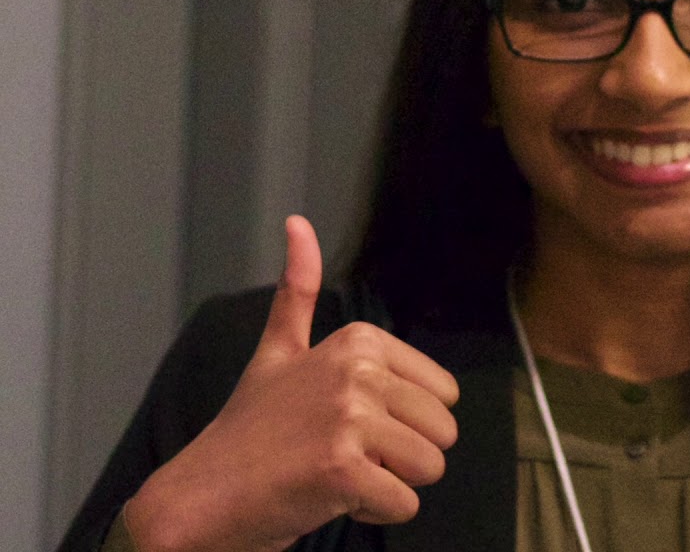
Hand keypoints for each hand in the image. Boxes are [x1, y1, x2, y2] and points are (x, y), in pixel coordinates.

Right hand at [126, 215, 459, 551]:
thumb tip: (298, 222)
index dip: (404, 422)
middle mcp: (357, 371)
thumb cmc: (249, 430)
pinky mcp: (343, 468)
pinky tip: (326, 495)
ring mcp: (350, 418)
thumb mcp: (278, 350)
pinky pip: (405, 504)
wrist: (200, 496)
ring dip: (389, 485)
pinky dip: (371, 512)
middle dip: (402, 456)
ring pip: (430, 468)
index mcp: (358, 341)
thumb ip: (298, 292)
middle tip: (343, 452)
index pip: (444, 395)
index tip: (348, 422)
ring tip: (336, 471)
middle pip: (443, 433)